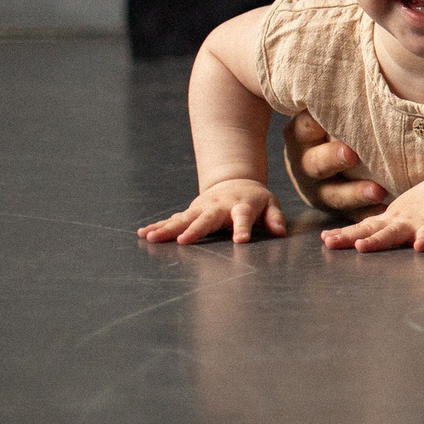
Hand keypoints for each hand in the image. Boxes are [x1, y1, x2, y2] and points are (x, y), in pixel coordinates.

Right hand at [139, 178, 285, 245]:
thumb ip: (275, 218)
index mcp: (241, 206)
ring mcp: (202, 208)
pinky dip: (159, 225)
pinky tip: (143, 233)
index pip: (243, 217)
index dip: (243, 228)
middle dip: (195, 229)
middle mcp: (219, 207)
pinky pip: (172, 219)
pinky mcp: (190, 211)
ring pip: (184, 218)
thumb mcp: (270, 205)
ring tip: (152, 238)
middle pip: (207, 218)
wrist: (236, 182)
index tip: (241, 241)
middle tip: (183, 240)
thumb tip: (280, 232)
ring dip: (168, 228)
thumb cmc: (255, 200)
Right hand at [282, 111, 387, 214]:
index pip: (306, 127)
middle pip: (316, 164)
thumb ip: (335, 104)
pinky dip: (367, 213)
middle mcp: (305, 163)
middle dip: (333, 160)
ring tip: (378, 191)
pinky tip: (385, 210)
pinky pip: (350, 214)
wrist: (322, 153)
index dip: (315, 125)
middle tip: (352, 154)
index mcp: (301, 135)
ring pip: (333, 195)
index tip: (330, 118)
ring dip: (356, 194)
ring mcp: (318, 189)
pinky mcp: (335, 207)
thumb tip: (349, 66)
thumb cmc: (334, 124)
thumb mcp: (326, 112)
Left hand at [320, 184, 423, 252]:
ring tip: (362, 246)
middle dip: (350, 237)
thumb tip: (337, 239)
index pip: (360, 229)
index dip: (342, 234)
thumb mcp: (392, 219)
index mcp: (385, 222)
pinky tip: (420, 247)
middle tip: (331, 242)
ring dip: (377, 240)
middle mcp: (395, 223)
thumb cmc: (416, 212)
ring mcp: (413, 224)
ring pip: (392, 233)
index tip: (324, 239)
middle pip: (369, 231)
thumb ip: (371, 230)